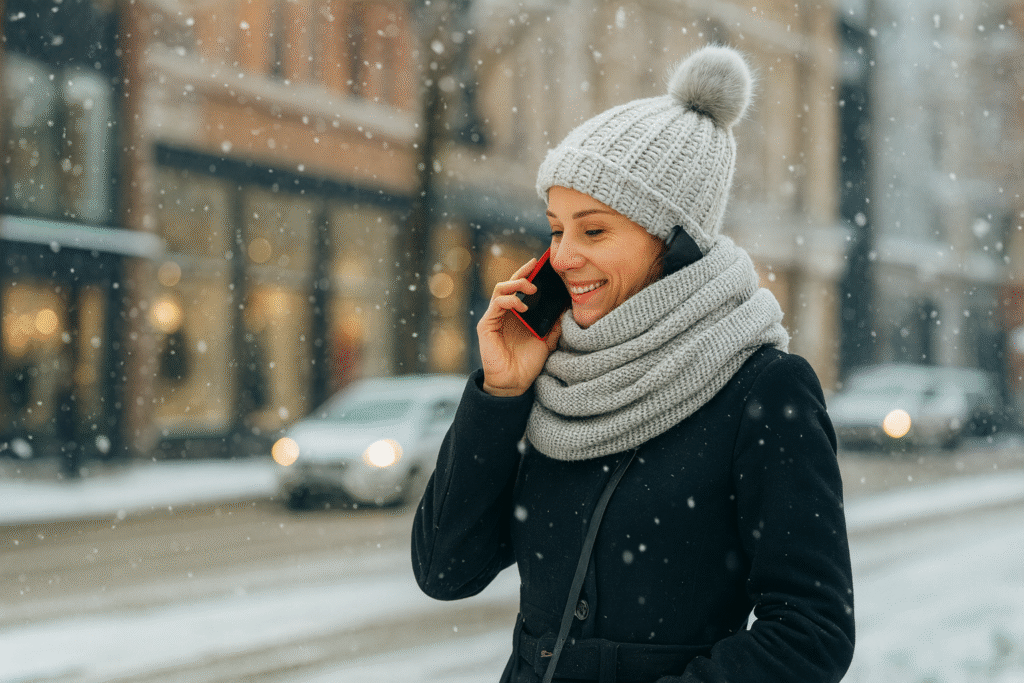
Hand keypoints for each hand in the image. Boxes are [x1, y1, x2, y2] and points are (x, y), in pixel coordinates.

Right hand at [477, 258, 561, 396]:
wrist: (514, 383)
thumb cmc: (528, 363)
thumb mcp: (547, 339)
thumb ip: (554, 323)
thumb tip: (567, 305)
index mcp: (517, 314)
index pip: (521, 288)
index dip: (529, 274)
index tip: (542, 264)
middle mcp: (504, 313)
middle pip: (510, 284)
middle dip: (522, 273)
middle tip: (536, 268)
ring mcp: (494, 318)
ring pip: (501, 289)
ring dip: (516, 284)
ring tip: (531, 288)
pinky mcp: (486, 325)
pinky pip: (496, 305)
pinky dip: (509, 300)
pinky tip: (522, 306)